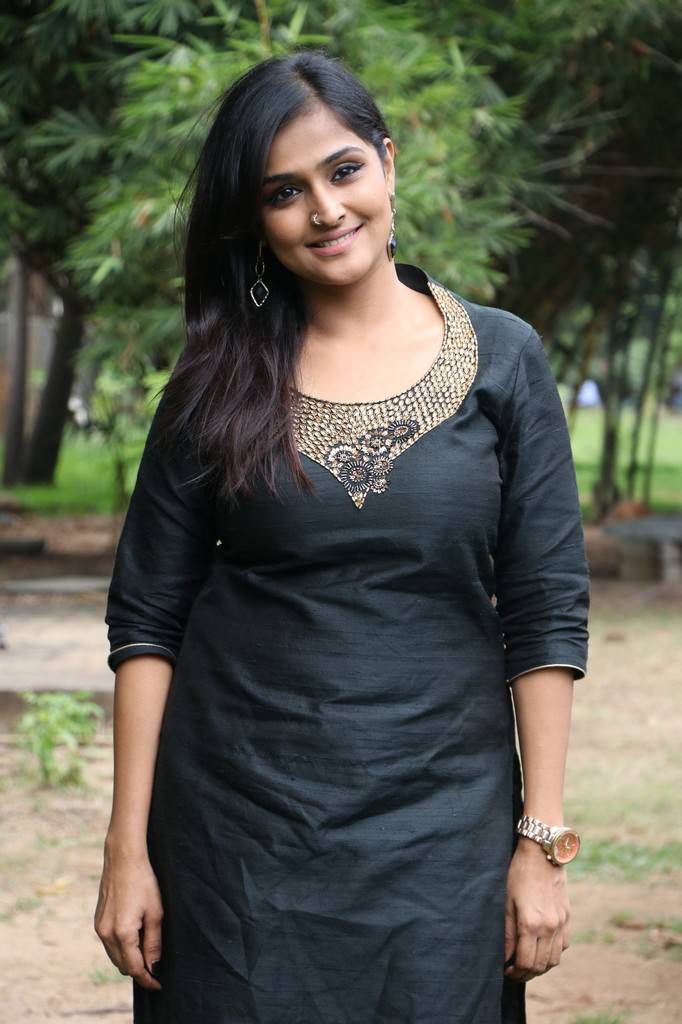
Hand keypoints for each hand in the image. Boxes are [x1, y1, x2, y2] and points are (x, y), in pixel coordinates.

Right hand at [94, 841, 163, 991]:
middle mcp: (106, 934)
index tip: (158, 985)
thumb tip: (154, 966)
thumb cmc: (143, 882)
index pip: (135, 968)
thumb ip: (153, 942)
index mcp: (122, 933)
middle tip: (156, 968)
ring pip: (115, 957)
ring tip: (147, 953)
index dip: (147, 979)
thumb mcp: (155, 912)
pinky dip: (121, 948)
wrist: (123, 859)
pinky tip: (135, 939)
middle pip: (123, 966)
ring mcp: (99, 928)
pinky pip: (109, 945)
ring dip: (129, 960)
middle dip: (139, 970)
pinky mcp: (97, 921)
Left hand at [503, 837, 570, 982]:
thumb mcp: (506, 901)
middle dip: (526, 974)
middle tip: (514, 972)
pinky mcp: (567, 917)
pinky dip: (552, 953)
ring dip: (540, 967)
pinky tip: (540, 948)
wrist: (543, 853)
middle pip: (541, 966)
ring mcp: (561, 923)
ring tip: (526, 963)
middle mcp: (550, 927)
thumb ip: (506, 932)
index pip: (526, 963)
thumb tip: (505, 957)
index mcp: (531, 923)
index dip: (515, 973)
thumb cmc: (518, 873)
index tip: (506, 971)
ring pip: (554, 960)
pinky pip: (563, 946)